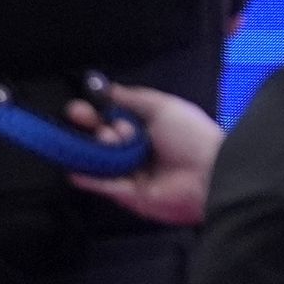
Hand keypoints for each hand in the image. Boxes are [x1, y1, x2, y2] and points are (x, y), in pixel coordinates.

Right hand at [67, 81, 221, 227]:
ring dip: (98, 145)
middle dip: (90, 123)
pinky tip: (73, 168)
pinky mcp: (130, 196)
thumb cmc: (189, 134)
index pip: (112, 118)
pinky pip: (105, 185)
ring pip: (103, 158)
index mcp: (146, 128)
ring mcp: (132, 174)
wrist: (210, 172)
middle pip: (102, 137)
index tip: (82, 104)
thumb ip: (130, 96)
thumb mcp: (161, 106)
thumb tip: (105, 88)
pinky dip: (89, 177)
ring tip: (106, 137)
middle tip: (79, 114)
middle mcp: (136, 150)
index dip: (96, 111)